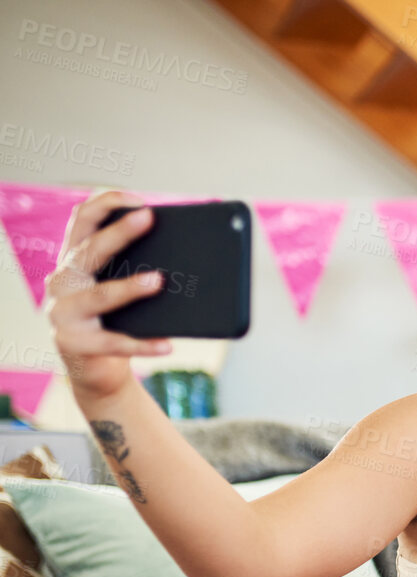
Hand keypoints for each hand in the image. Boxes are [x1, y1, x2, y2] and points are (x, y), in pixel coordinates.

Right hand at [44, 190, 173, 400]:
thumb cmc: (115, 321)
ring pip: (99, 296)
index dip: (106, 204)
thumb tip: (189, 254)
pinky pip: (114, 343)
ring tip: (159, 280)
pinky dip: (142, 344)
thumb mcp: (119, 290)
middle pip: (89, 251)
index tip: (138, 200)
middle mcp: (61, 282)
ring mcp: (62, 313)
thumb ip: (137, 269)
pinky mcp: (74, 344)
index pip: (82, 220)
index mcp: (73, 261)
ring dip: (129, 288)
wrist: (94, 370)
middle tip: (149, 218)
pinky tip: (167, 344)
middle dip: (119, 233)